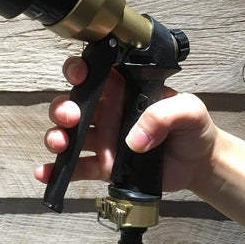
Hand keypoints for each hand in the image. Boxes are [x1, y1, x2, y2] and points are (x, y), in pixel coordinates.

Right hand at [34, 57, 218, 191]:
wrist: (198, 163)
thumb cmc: (193, 130)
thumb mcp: (188, 110)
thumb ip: (164, 114)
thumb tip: (133, 139)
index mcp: (125, 92)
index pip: (97, 74)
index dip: (80, 70)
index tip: (78, 75)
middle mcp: (109, 113)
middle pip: (73, 104)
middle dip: (63, 108)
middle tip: (72, 116)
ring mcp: (104, 139)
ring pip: (69, 134)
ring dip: (57, 136)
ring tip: (61, 144)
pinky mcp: (104, 165)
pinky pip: (77, 167)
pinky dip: (59, 171)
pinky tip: (46, 173)